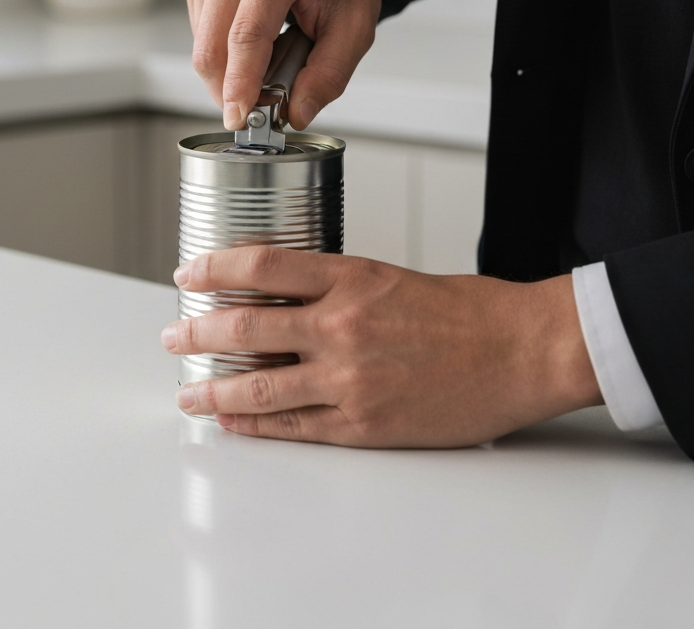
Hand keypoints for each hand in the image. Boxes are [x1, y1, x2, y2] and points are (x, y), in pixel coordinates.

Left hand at [161, 248, 602, 446]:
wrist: (520, 351)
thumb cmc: (467, 311)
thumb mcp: (392, 278)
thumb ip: (336, 289)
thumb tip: (283, 301)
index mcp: (352, 279)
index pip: (263, 265)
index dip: (215, 267)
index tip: (189, 271)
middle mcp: (342, 326)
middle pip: (245, 327)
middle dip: (197, 332)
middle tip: (172, 335)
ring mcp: (350, 379)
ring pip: (259, 388)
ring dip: (213, 392)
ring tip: (188, 394)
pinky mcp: (364, 424)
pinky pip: (295, 427)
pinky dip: (256, 427)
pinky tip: (234, 424)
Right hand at [186, 0, 383, 130]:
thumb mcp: (355, 26)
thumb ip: (328, 75)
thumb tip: (296, 112)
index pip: (246, 36)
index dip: (239, 85)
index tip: (240, 118)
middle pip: (212, 47)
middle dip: (230, 90)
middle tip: (262, 108)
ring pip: (202, 47)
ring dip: (228, 74)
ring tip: (268, 68)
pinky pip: (201, 36)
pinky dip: (223, 56)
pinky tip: (253, 48)